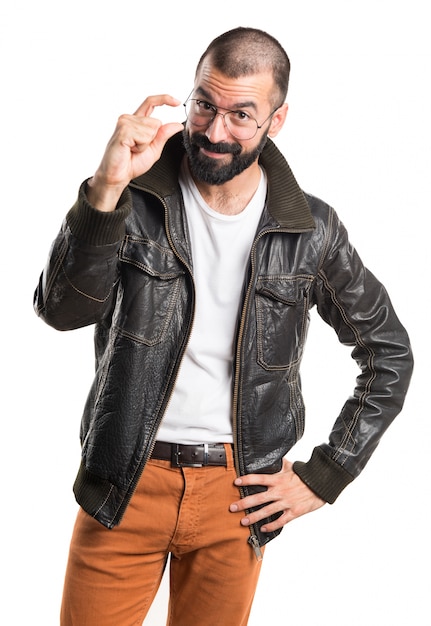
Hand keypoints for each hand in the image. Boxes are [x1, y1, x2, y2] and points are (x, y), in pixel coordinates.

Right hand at [87, 94, 183, 211]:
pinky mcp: (123, 130)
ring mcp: (124, 123)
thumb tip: (177, 125)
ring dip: (145, 144)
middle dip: (153, 139)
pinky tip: (130, 150)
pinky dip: (141, 146)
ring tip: (132, 150)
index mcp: (137, 121)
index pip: (151, 103)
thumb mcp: (154, 149)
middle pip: (156, 122)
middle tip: (138, 149)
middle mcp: (129, 119)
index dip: (164, 99)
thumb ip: (163, 135)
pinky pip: (144, 135)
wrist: (118, 175)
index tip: (177, 102)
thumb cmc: (132, 163)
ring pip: (151, 128)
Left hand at [229, 458, 324, 532]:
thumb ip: (279, 464)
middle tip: (232, 508)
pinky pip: (281, 521)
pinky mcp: (294, 512)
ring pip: (266, 511)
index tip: (236, 482)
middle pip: (258, 498)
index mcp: (278, 479)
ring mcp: (286, 502)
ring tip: (243, 522)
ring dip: (253, 517)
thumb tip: (272, 458)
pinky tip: (263, 529)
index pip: (258, 479)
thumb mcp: (291, 466)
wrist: (321, 483)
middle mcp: (280, 491)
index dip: (246, 480)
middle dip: (244, 503)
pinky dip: (271, 525)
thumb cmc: (306, 474)